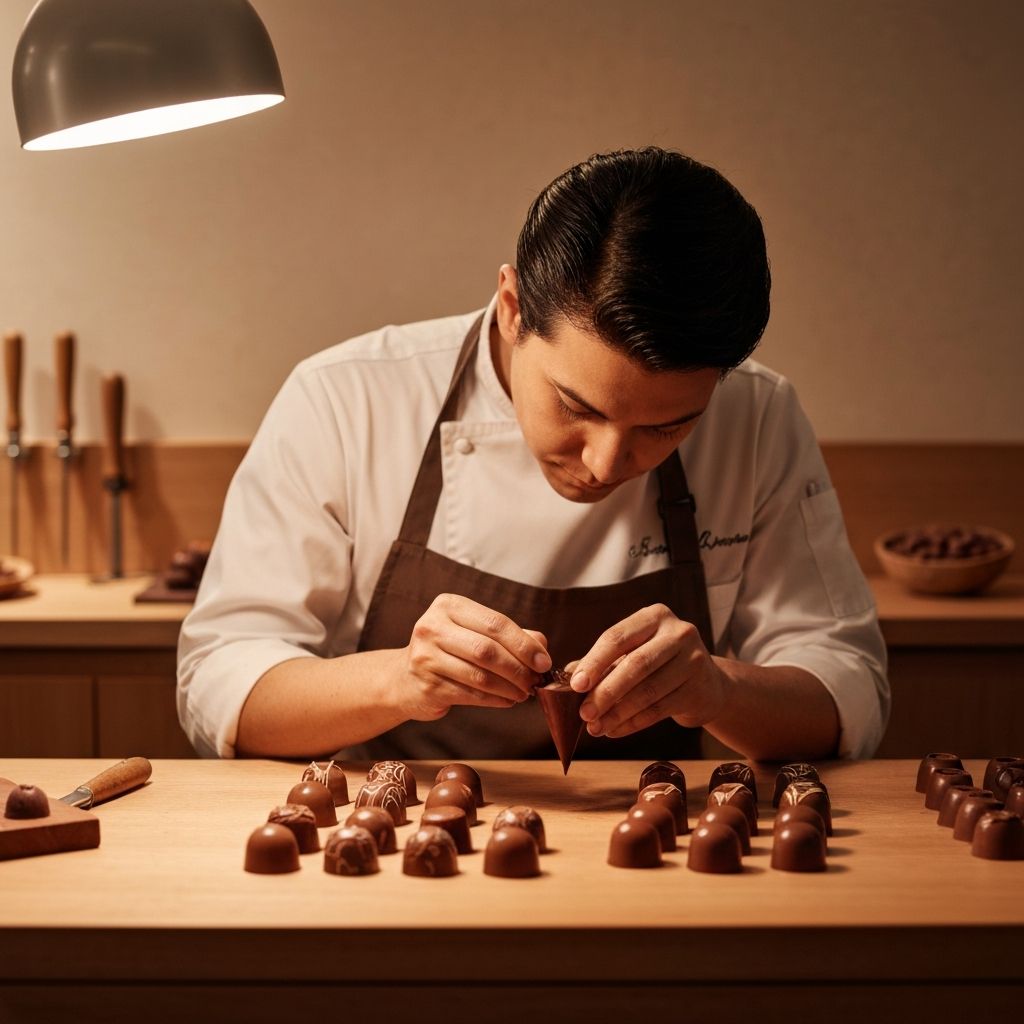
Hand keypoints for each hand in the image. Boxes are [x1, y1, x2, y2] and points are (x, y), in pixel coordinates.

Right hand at [397, 593, 550, 720]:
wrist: (404, 677)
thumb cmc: (448, 649)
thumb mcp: (474, 632)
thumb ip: (508, 635)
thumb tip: (540, 645)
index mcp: (448, 606)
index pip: (495, 623)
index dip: (524, 644)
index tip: (544, 661)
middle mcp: (432, 627)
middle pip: (488, 650)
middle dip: (518, 668)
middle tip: (536, 680)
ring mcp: (426, 657)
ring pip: (480, 675)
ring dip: (510, 687)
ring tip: (525, 692)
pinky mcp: (427, 685)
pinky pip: (471, 694)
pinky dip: (496, 700)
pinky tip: (508, 700)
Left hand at [569, 603, 725, 737]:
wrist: (708, 684)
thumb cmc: (659, 664)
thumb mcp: (633, 653)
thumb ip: (603, 661)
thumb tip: (568, 674)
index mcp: (655, 616)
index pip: (617, 637)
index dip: (594, 662)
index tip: (575, 685)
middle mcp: (678, 633)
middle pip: (635, 664)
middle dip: (605, 691)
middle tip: (584, 713)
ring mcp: (693, 660)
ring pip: (648, 690)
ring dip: (617, 712)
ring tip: (596, 727)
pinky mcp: (700, 688)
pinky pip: (660, 709)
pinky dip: (633, 722)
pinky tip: (615, 731)